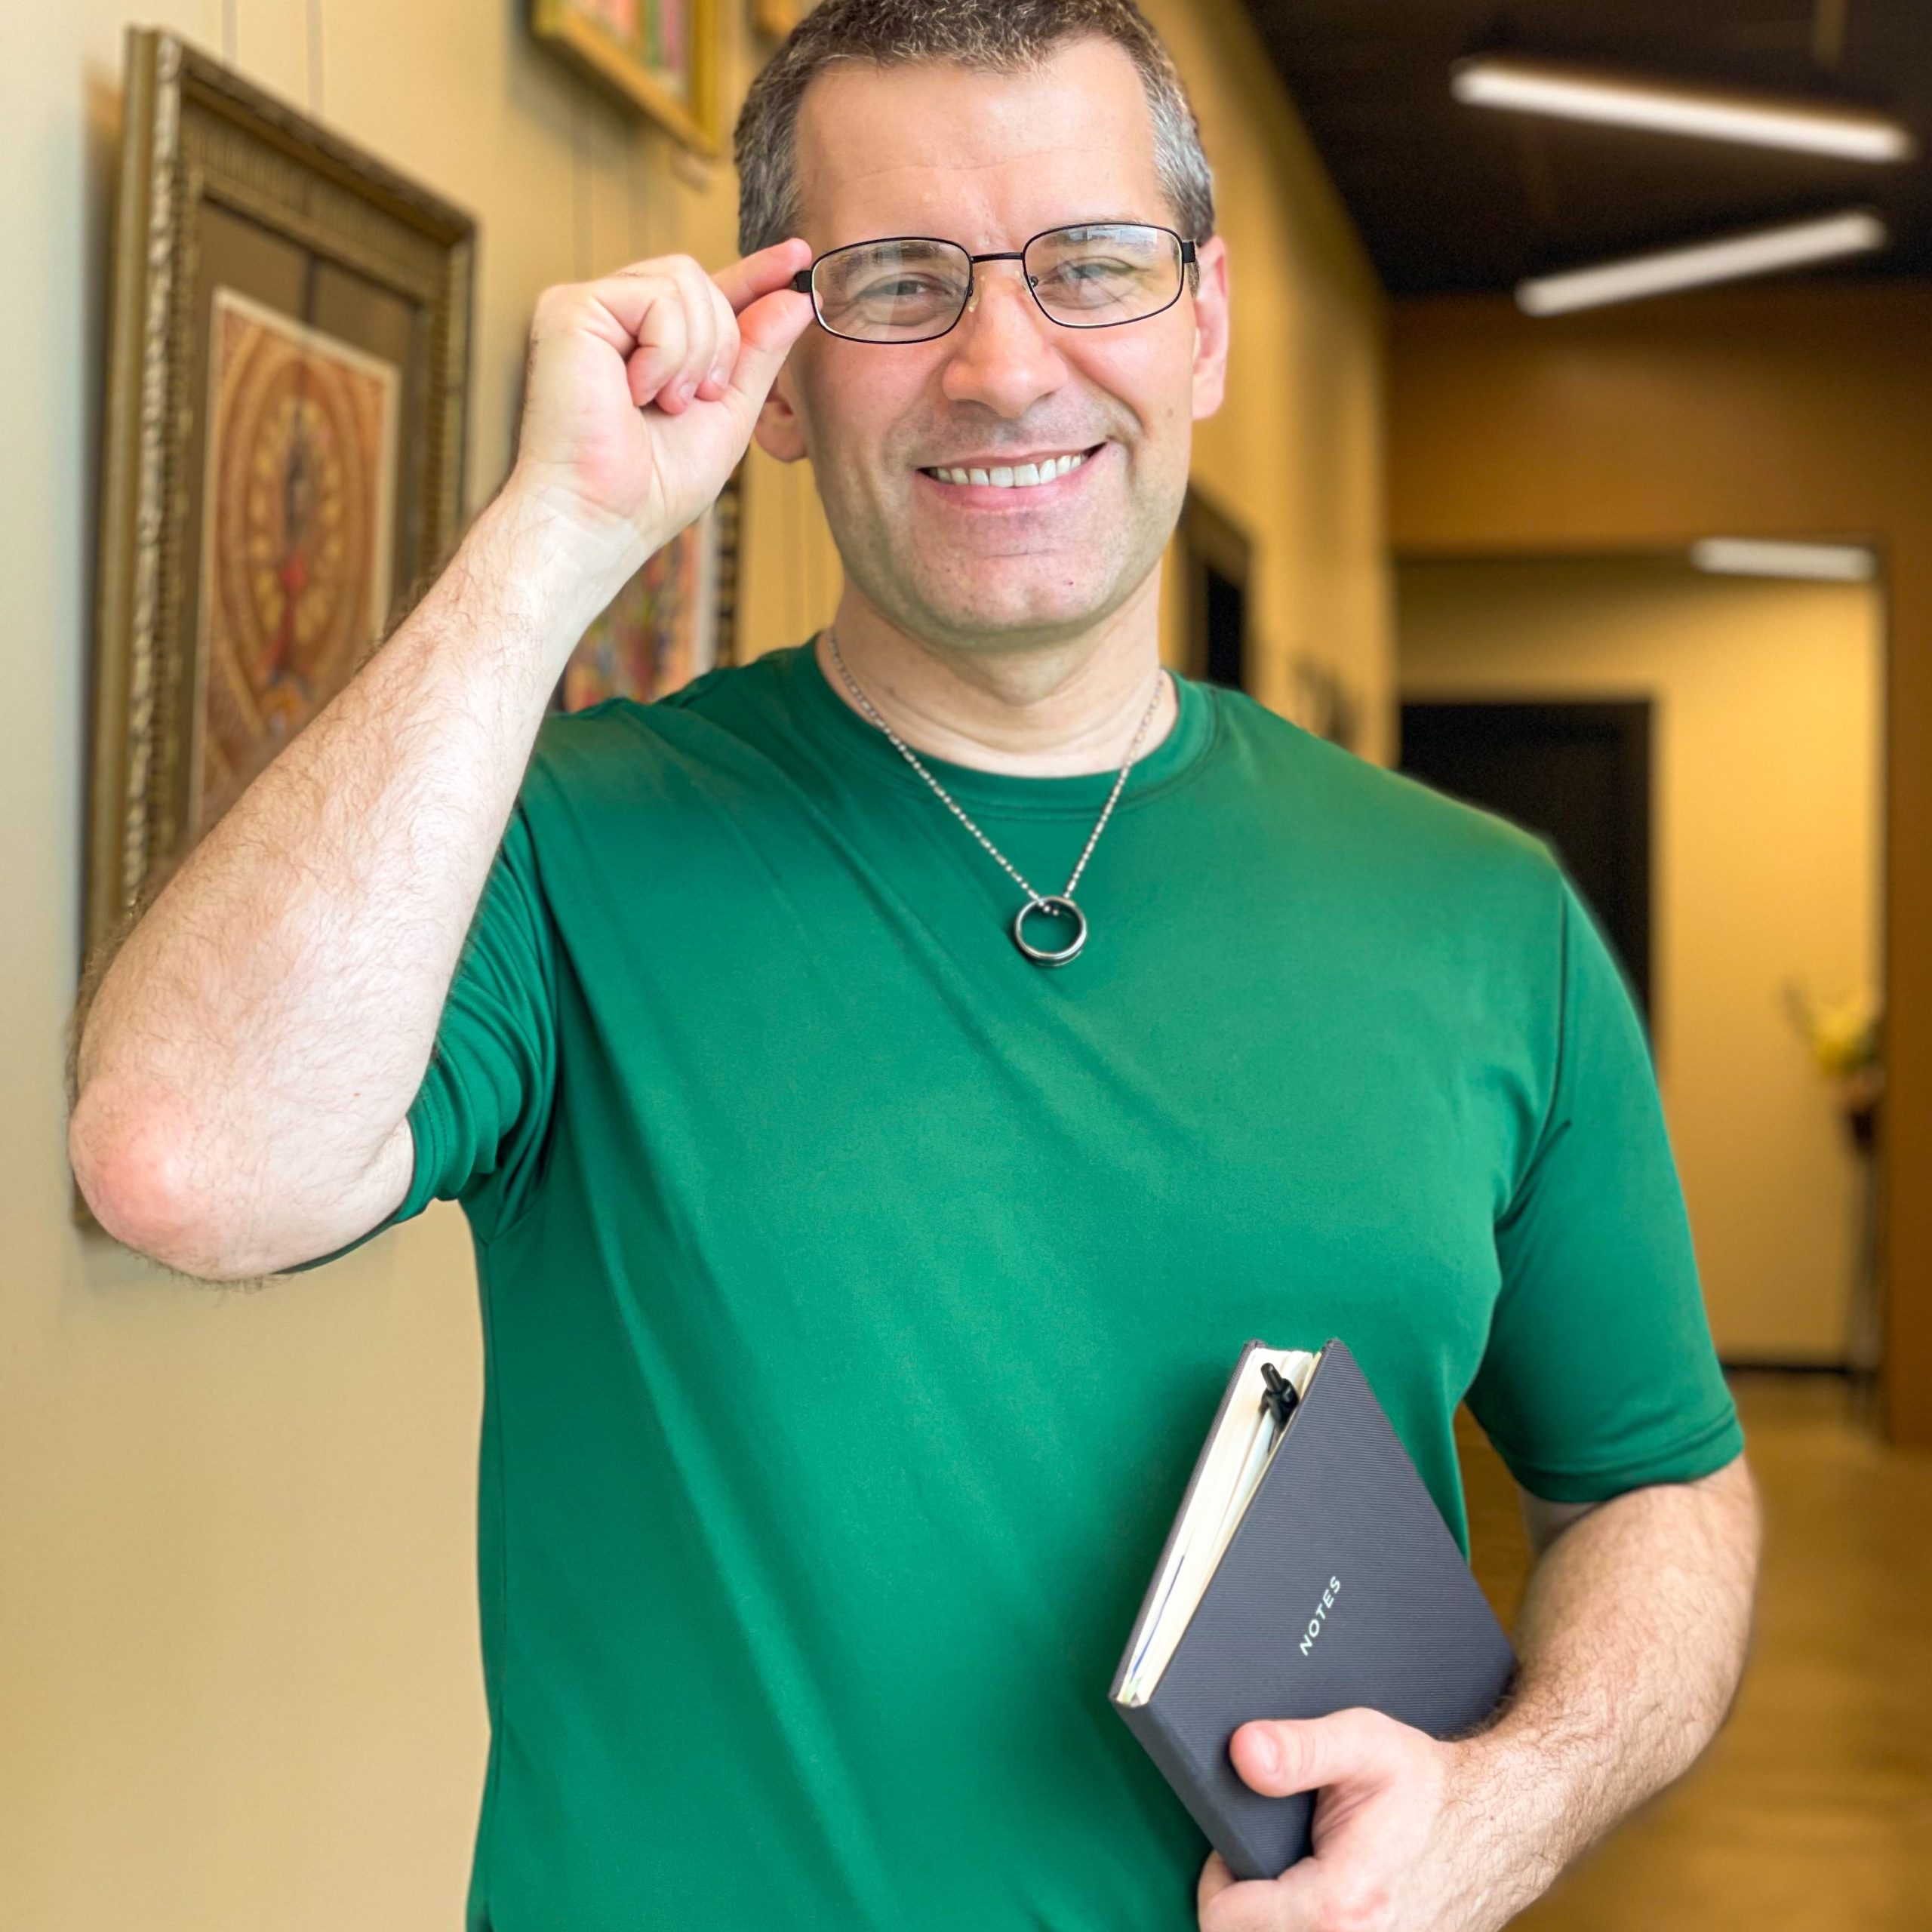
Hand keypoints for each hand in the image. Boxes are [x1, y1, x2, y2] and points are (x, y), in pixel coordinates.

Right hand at [505, 239, 814, 591]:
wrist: (602, 517)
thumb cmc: (655, 486)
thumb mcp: (730, 413)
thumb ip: (759, 353)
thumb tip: (796, 296)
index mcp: (649, 344)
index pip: (709, 293)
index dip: (755, 274)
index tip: (799, 255)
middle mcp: (616, 319)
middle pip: (701, 280)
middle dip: (721, 343)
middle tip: (696, 400)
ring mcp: (590, 308)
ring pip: (684, 279)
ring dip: (695, 352)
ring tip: (665, 402)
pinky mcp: (570, 308)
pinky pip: (655, 297)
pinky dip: (666, 353)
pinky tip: (637, 393)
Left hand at [1196, 1710, 1536, 1931]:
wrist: (1502, 1823)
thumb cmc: (1431, 1787)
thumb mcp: (1363, 1743)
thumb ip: (1298, 1749)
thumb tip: (1243, 1753)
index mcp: (1339, 1908)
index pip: (1225, 1922)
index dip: (1219, 1877)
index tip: (1238, 1847)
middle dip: (1248, 1906)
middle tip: (1269, 1863)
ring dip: (1279, 1922)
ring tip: (1297, 1882)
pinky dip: (1312, 1929)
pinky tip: (1328, 1903)